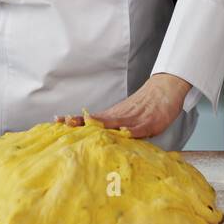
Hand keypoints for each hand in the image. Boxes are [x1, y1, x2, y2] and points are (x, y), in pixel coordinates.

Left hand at [60, 73, 191, 138]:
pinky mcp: (149, 123)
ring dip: (101, 125)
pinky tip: (124, 134)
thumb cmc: (144, 105)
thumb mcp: (125, 114)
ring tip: (87, 126)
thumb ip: (112, 125)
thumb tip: (94, 134)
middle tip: (64, 122)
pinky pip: (139, 129)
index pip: (92, 119)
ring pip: (116, 123)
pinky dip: (132, 132)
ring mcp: (134, 119)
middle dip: (81, 122)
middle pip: (98, 120)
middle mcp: (120, 116)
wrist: (164, 89)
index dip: (76, 120)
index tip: (59, 120)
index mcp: (113, 116)